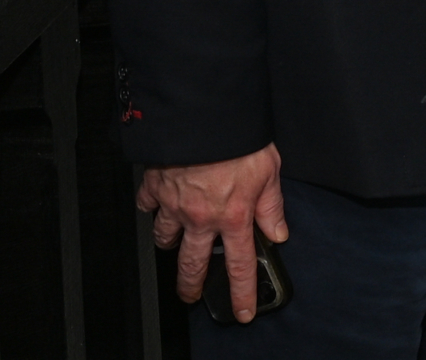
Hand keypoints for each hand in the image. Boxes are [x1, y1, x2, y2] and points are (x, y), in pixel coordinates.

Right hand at [137, 144, 287, 320]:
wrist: (205, 114)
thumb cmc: (239, 137)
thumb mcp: (270, 170)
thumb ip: (272, 205)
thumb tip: (278, 231)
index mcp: (234, 215)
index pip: (241, 265)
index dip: (242, 292)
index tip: (241, 311)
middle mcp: (202, 217)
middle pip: (192, 264)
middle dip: (191, 285)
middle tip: (191, 295)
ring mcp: (175, 205)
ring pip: (165, 238)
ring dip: (170, 242)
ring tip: (176, 242)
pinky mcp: (155, 188)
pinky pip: (147, 206)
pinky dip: (151, 207)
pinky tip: (157, 205)